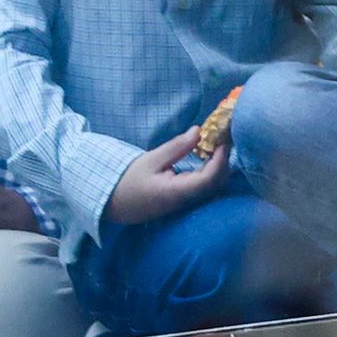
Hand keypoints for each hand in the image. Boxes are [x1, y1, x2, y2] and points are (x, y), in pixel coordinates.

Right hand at [103, 122, 233, 225]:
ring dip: (219, 167)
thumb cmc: (128, 180)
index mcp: (176, 192)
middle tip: (223, 139)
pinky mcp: (183, 202)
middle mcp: (184, 202)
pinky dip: (211, 172)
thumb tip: (199, 132)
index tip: (223, 140)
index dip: (220, 160)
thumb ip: (176, 147)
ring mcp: (185, 205)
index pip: (208, 179)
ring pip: (212, 188)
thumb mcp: (151, 159)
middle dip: (224, 162)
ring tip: (216, 145)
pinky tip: (207, 157)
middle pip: (215, 185)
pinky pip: (204, 189)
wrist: (112, 203)